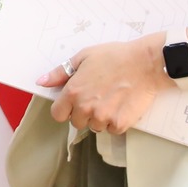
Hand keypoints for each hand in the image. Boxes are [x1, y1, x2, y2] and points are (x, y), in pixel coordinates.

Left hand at [40, 35, 169, 134]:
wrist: (145, 63)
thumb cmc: (116, 56)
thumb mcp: (83, 57)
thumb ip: (60, 72)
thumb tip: (42, 81)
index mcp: (73, 92)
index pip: (57, 114)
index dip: (65, 109)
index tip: (74, 103)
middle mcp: (85, 107)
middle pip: (77, 122)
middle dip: (84, 113)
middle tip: (97, 97)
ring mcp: (103, 117)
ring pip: (95, 127)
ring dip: (100, 118)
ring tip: (111, 99)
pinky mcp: (120, 123)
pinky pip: (112, 130)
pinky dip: (116, 122)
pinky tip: (121, 106)